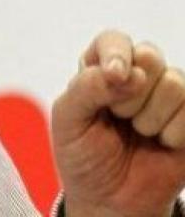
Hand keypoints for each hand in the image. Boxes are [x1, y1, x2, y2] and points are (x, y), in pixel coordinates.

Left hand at [52, 30, 184, 216]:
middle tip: (117, 117)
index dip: (117, 53)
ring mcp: (165, 95)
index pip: (113, 40)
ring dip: (150, 117)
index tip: (114, 75)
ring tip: (137, 132)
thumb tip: (127, 72)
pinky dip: (172, 132)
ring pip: (174, 82)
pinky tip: (159, 143)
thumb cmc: (83, 155)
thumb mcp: (67, 120)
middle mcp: (135, 74)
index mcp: (99, 68)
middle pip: (149, 55)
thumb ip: (87, 88)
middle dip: (131, 94)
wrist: (110, 200)